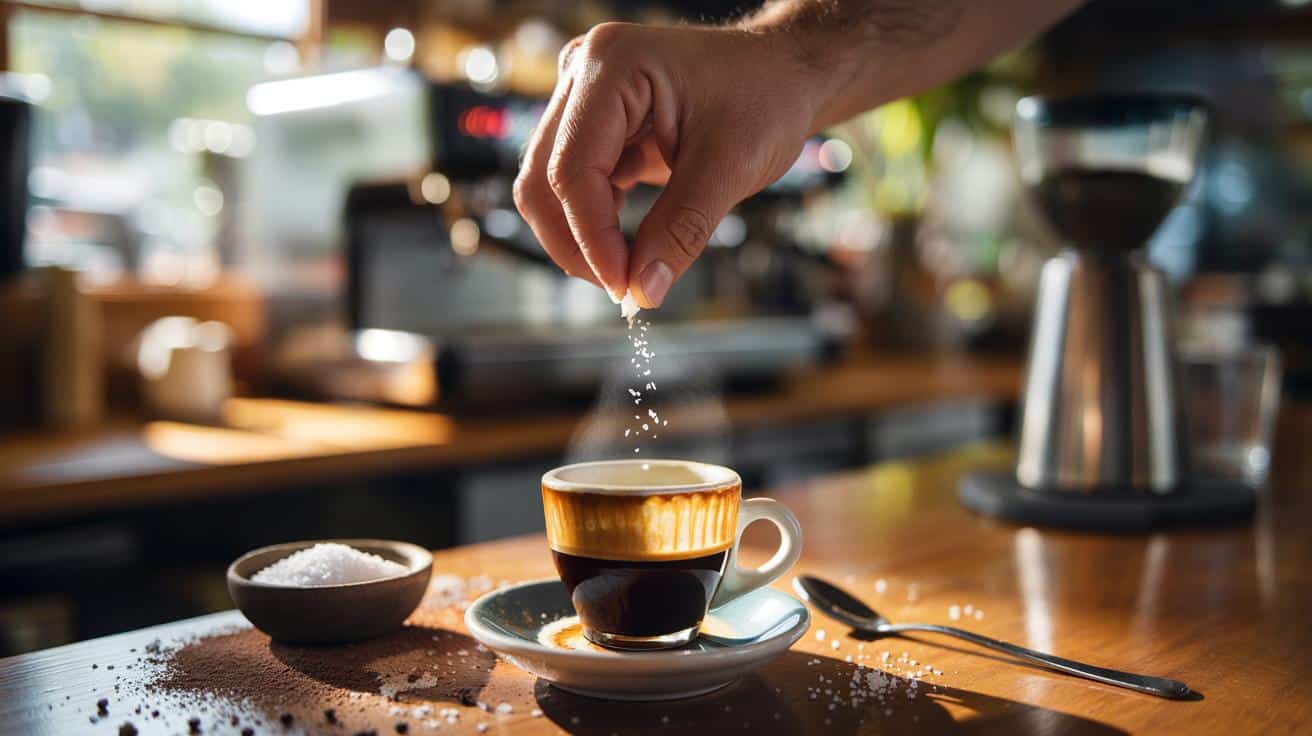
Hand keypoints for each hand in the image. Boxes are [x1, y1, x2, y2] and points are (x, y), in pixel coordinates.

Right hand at [513, 22, 816, 307]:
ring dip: (581, 237)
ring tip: (630, 271)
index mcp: (614, 64)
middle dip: (576, 243)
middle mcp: (584, 71)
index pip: (574, 168)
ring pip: (549, 187)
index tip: (623, 288)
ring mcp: (582, 97)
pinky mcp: (592, 124)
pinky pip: (574, 185)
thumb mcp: (732, 166)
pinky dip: (595, 223)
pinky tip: (630, 247)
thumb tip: (642, 293)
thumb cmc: (765, 99)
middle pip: (544, 179)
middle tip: (624, 289)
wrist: (781, 74)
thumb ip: (682, 230)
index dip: (591, 237)